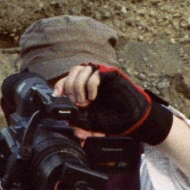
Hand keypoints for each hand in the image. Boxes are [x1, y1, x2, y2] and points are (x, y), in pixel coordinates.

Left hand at [55, 64, 174, 145]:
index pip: (67, 81)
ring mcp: (100, 76)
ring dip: (79, 86)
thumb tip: (61, 111)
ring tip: (86, 101)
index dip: (60, 86)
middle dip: (70, 87)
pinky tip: (93, 97)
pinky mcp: (109, 74)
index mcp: (84, 90)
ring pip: (80, 70)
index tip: (57, 95)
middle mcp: (90, 80)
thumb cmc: (112, 119)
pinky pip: (93, 74)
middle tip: (77, 102)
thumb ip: (75, 115)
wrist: (131, 119)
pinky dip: (90, 86)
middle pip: (72, 72)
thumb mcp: (88, 120)